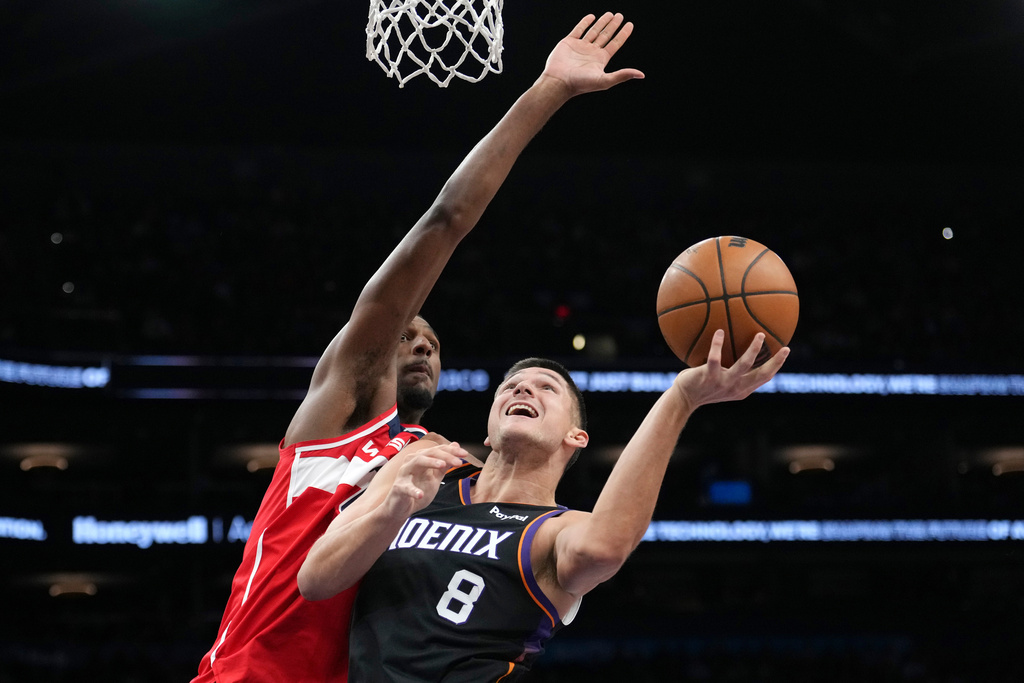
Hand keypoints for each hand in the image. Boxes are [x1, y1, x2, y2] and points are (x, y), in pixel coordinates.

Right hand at [381, 443, 467, 519]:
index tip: (465, 454)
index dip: (451, 451)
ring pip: (416, 462)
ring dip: (430, 462)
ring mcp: (404, 474)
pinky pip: (405, 487)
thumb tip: (455, 446)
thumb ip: (444, 463)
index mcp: (421, 458)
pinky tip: (420, 494)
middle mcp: (411, 462)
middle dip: (445, 455)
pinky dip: (413, 490)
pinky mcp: (398, 488)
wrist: (400, 508)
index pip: (437, 450)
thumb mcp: (434, 477)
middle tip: (459, 462)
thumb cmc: (417, 488)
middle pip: (429, 453)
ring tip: (442, 465)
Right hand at [540, 12, 644, 95]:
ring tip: (609, 14)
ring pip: (593, 31)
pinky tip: (591, 17)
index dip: (623, 34)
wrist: (559, 82)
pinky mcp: (568, 43)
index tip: (630, 24)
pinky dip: (584, 23)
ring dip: (601, 22)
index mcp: (600, 60)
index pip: (615, 44)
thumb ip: (622, 75)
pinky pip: (578, 30)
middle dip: (613, 25)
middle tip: (619, 15)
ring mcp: (580, 47)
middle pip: (605, 35)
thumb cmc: (580, 84)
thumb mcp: (604, 80)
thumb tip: (641, 75)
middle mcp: (591, 52)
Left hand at [673, 330, 788, 409]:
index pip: (765, 377)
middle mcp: (736, 387)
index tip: (786, 350)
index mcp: (742, 389)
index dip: (777, 365)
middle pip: (762, 374)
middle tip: (785, 347)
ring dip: (754, 349)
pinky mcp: (708, 377)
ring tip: (759, 335)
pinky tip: (719, 332)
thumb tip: (743, 348)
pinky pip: (715, 358)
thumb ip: (734, 371)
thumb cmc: (703, 387)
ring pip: (744, 365)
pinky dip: (718, 344)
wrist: (684, 398)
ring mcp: (723, 383)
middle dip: (776, 361)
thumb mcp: (723, 382)